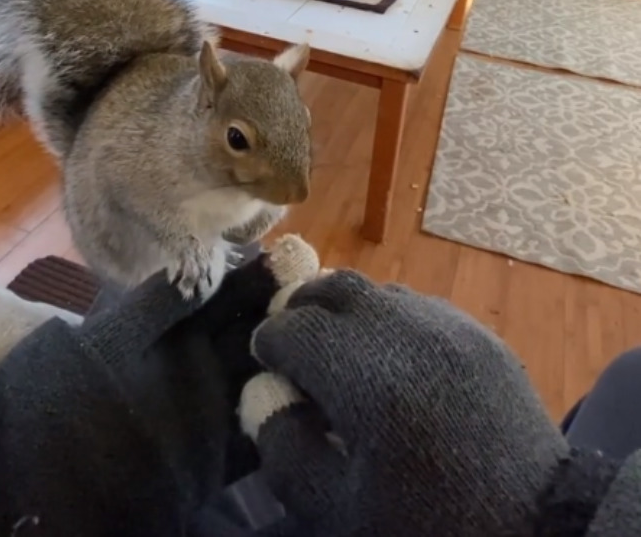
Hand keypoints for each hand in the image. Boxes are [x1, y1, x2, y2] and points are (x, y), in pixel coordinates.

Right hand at [241, 271, 568, 536]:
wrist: (534, 529)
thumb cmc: (424, 523)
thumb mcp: (337, 507)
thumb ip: (286, 447)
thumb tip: (266, 395)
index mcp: (365, 375)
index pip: (294, 326)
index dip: (270, 342)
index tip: (266, 363)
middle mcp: (405, 331)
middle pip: (336, 287)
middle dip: (304, 309)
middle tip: (294, 346)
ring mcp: (448, 325)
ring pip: (379, 291)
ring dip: (349, 312)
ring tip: (343, 354)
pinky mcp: (479, 334)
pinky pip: (420, 306)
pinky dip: (392, 321)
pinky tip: (394, 363)